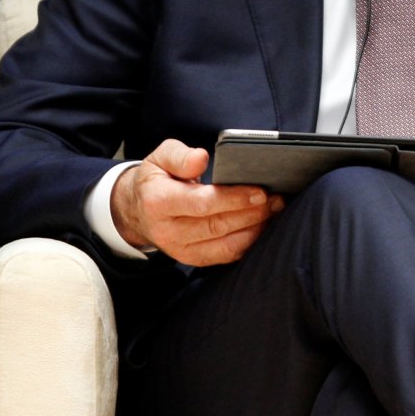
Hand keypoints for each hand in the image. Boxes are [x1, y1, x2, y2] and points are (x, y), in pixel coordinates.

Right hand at [110, 138, 283, 265]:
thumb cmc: (157, 179)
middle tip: (277, 198)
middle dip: (252, 213)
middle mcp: (168, 231)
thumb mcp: (160, 157)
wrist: (137, 209)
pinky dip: (248, 242)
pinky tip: (262, 226)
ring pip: (225, 245)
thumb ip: (180, 156)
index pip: (202, 203)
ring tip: (274, 210)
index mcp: (159, 202)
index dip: (234, 198)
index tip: (260, 191)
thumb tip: (201, 158)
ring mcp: (180, 249)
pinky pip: (225, 256)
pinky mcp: (192, 259)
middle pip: (218, 225)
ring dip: (255, 229)